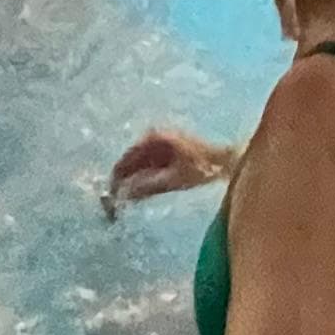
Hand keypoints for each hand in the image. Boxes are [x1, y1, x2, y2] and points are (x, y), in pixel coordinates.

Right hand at [104, 128, 235, 214]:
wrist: (224, 161)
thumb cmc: (200, 168)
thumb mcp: (172, 179)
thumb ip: (147, 187)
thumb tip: (124, 195)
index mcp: (154, 137)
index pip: (126, 158)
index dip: (117, 176)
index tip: (110, 194)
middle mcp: (154, 135)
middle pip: (131, 159)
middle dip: (123, 178)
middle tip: (116, 199)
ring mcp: (161, 141)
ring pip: (139, 162)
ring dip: (133, 178)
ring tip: (126, 197)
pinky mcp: (168, 149)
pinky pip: (149, 163)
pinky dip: (143, 176)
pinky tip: (142, 190)